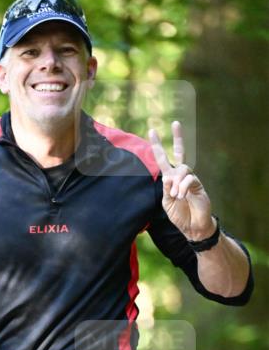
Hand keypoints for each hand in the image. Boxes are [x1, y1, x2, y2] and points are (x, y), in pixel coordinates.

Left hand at [148, 121, 215, 240]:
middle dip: (178, 137)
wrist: (192, 227)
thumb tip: (167, 176)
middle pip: (180, 153)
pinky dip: (183, 187)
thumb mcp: (166, 203)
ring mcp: (190, 179)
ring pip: (182, 169)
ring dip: (176, 182)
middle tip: (175, 122)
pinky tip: (181, 196)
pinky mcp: (198, 184)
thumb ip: (165, 190)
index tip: (152, 131)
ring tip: (176, 196)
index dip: (157, 146)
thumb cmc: (179, 215)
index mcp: (169, 179)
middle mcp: (180, 176)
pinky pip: (189, 179)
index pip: (163, 159)